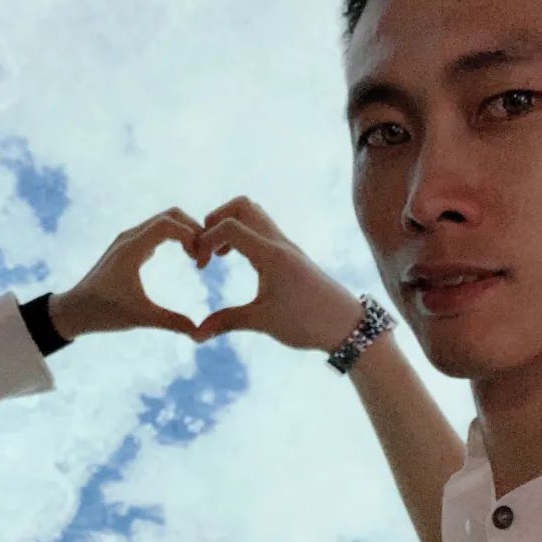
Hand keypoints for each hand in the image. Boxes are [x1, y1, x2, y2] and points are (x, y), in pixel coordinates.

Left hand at [49, 208, 201, 339]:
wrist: (73, 310)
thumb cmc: (103, 313)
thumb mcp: (140, 318)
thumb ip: (171, 322)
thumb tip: (200, 332)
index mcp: (131, 248)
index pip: (168, 223)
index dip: (191, 234)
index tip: (201, 258)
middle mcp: (129, 238)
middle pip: (169, 215)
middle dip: (192, 228)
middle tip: (204, 254)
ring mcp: (127, 240)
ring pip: (162, 221)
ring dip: (183, 232)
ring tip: (196, 256)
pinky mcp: (127, 247)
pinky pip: (155, 232)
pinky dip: (173, 237)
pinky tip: (183, 256)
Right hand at [193, 197, 364, 352]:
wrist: (347, 325)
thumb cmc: (307, 323)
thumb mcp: (262, 322)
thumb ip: (225, 322)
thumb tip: (195, 334)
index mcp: (271, 255)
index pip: (230, 226)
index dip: (206, 239)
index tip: (199, 264)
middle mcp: (279, 243)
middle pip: (242, 206)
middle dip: (216, 219)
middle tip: (205, 248)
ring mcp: (286, 246)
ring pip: (254, 214)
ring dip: (230, 225)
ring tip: (218, 255)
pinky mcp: (290, 254)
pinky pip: (262, 229)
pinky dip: (243, 235)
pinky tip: (237, 260)